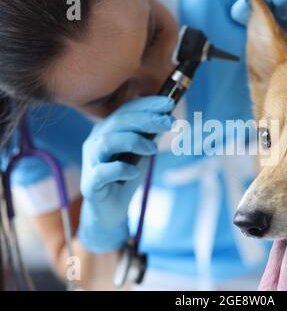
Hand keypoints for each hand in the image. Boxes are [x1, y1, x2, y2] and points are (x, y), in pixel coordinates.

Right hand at [77, 96, 174, 252]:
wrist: (111, 209)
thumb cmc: (126, 176)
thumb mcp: (142, 152)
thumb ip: (150, 135)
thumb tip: (168, 116)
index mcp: (107, 130)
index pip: (126, 110)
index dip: (148, 104)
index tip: (170, 102)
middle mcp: (96, 141)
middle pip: (119, 121)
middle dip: (147, 119)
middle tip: (170, 122)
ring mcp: (91, 161)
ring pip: (107, 141)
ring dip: (134, 141)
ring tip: (154, 149)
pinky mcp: (91, 183)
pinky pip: (103, 171)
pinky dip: (120, 169)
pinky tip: (134, 171)